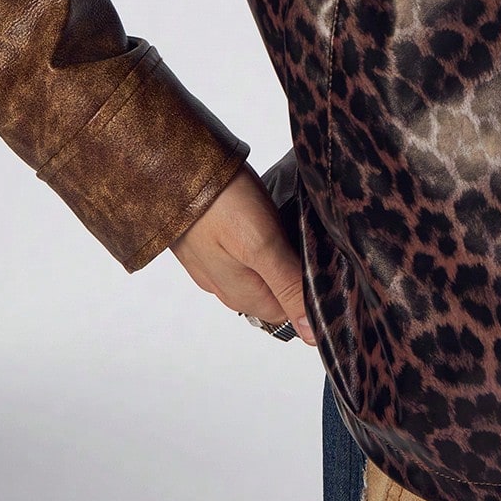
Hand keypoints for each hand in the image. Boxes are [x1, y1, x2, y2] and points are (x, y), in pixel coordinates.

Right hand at [169, 163, 316, 343]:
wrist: (173, 167)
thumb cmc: (219, 203)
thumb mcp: (263, 244)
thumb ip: (287, 286)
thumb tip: (311, 333)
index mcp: (241, 295)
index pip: (288, 312)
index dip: (310, 292)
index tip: (328, 264)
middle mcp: (225, 286)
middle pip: (273, 294)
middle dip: (295, 275)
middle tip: (314, 240)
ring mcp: (212, 264)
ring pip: (257, 273)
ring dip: (278, 258)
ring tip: (293, 226)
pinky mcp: (207, 243)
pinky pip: (241, 255)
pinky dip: (260, 243)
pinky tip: (268, 219)